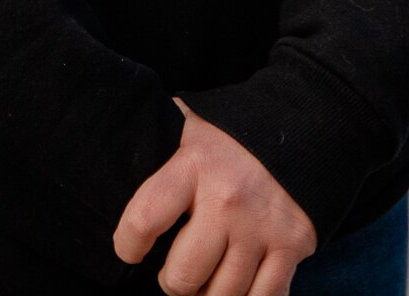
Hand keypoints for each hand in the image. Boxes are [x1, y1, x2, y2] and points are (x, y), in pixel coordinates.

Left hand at [114, 100, 316, 295]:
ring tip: (206, 275)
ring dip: (209, 294)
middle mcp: (228, 198)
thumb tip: (110, 168)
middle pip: (183, 277)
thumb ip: (155, 151)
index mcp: (193, 165)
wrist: (297, 128)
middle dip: (174, 282)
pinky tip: (237, 283)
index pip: (144, 219)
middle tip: (176, 270)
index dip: (128, 244)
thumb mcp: (186, 128)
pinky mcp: (292, 246)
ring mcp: (262, 226)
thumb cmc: (227, 138)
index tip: (130, 250)